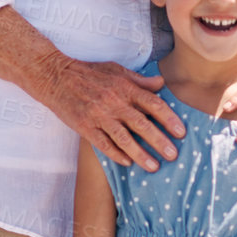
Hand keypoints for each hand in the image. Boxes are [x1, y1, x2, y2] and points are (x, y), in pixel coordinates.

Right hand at [41, 58, 185, 170]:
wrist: (55, 77)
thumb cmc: (88, 73)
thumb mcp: (116, 70)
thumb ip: (139, 80)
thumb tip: (161, 83)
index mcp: (125, 87)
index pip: (153, 103)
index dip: (169, 119)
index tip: (181, 132)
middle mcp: (114, 102)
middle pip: (142, 124)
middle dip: (159, 141)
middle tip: (173, 155)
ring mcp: (98, 115)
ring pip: (123, 138)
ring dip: (140, 154)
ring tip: (154, 167)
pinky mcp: (84, 126)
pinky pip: (103, 144)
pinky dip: (116, 154)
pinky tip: (128, 163)